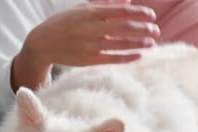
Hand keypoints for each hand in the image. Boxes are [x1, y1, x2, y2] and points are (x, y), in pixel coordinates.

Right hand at [11, 1, 159, 90]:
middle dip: (144, 28)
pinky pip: (113, 59)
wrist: (42, 44)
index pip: (122, 11)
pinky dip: (127, 57)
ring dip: (139, 43)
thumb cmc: (63, 23)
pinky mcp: (89, 60)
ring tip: (151, 42)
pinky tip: (139, 55)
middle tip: (156, 30)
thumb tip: (128, 1)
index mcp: (91, 12)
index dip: (140, 13)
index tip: (152, 15)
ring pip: (121, 43)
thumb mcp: (81, 9)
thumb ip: (105, 4)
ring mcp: (90, 45)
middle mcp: (92, 28)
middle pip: (125, 27)